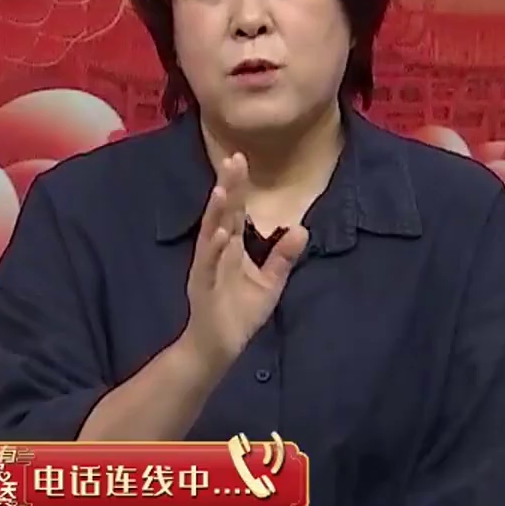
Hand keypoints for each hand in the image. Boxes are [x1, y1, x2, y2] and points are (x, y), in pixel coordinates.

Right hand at [182, 154, 308, 368]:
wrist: (219, 347)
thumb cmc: (240, 314)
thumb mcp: (270, 283)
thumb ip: (283, 257)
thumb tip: (301, 228)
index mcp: (232, 248)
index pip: (236, 211)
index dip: (239, 186)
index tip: (240, 158)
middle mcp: (217, 251)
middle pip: (222, 213)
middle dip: (228, 187)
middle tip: (233, 159)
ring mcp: (208, 267)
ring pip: (211, 233)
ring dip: (216, 211)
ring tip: (224, 188)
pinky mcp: (203, 287)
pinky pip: (208, 265)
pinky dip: (213, 249)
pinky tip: (220, 233)